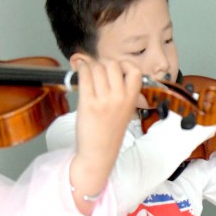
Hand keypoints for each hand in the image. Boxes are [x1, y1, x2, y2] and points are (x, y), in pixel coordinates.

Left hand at [70, 58, 141, 213]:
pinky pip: (84, 76)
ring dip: (90, 65)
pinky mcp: (87, 103)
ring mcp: (104, 100)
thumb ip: (123, 92)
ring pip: (97, 68)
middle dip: (103, 63)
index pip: (135, 71)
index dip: (125, 64)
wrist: (98, 153)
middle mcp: (119, 98)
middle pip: (112, 65)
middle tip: (98, 70)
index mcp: (131, 99)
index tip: (117, 67)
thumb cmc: (109, 132)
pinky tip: (80, 71)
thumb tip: (111, 70)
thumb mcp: (125, 111)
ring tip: (87, 71)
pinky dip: (81, 69)